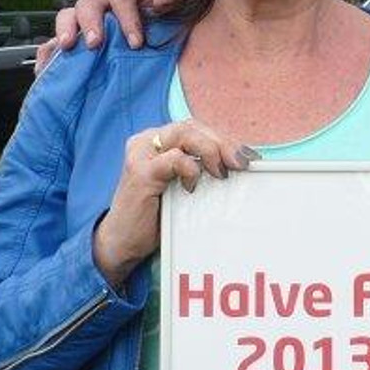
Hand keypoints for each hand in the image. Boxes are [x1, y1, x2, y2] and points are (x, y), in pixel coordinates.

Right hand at [36, 0, 189, 70]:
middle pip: (88, 4)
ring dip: (65, 31)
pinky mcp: (74, 40)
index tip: (136, 43)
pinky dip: (48, 54)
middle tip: (96, 44)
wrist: (160, 31)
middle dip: (90, 23)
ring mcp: (84, 20)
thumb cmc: (166, 14)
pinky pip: (53, 43)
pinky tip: (46, 68)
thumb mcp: (176, 1)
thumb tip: (160, 0)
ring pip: (67, 17)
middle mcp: (100, 1)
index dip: (128, 18)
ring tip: (67, 47)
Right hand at [92, 120, 251, 287]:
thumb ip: (199, 170)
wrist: (121, 243)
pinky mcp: (140, 172)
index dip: (223, 138)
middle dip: (222, 142)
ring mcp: (142, 154)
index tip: (248, 155)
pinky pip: (174, 159)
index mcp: (158, 142)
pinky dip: (190, 168)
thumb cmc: (154, 216)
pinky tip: (194, 185)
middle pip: (192, 126)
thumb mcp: (181, 187)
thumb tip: (238, 165)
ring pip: (184, 134)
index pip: (195, 128)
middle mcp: (147, 142)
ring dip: (211, 149)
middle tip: (242, 162)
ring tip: (223, 171)